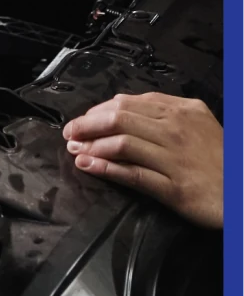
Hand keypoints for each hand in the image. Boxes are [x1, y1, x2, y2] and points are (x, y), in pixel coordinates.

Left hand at [63, 93, 222, 229]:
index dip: (97, 111)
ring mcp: (176, 158)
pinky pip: (133, 174)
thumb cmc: (218, 159)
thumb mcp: (196, 125)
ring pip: (122, 144)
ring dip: (91, 146)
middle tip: (70, 133)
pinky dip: (105, 169)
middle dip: (87, 125)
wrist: (242, 192)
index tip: (81, 120)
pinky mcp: (175, 187)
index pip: (128, 103)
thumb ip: (161, 114)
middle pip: (119, 119)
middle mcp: (178, 130)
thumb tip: (118, 109)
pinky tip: (88, 166)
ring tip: (75, 150)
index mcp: (182, 110)